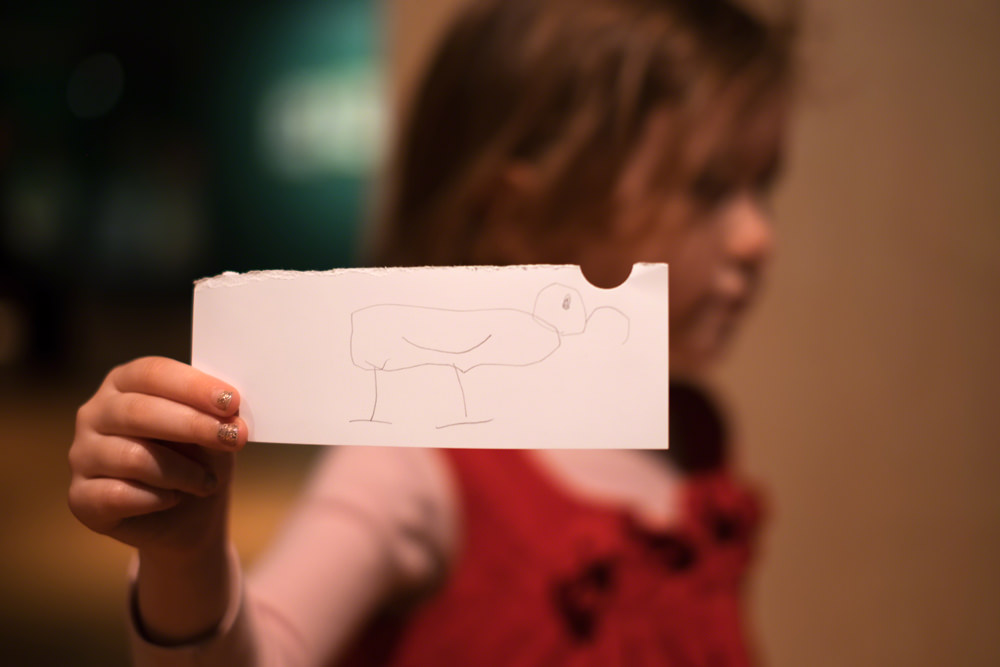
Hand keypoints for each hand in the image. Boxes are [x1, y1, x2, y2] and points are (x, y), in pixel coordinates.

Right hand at [68, 356, 247, 557]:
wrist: (190, 517)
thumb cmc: (200, 460)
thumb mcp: (215, 432)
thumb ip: (216, 417)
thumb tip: (230, 413)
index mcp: (125, 383)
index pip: (152, 373)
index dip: (192, 386)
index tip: (231, 402)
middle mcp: (95, 414)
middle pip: (138, 411)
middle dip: (192, 425)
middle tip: (232, 438)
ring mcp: (82, 455)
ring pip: (133, 456)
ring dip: (183, 471)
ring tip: (208, 482)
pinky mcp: (80, 497)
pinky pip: (118, 495)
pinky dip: (157, 499)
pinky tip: (174, 499)